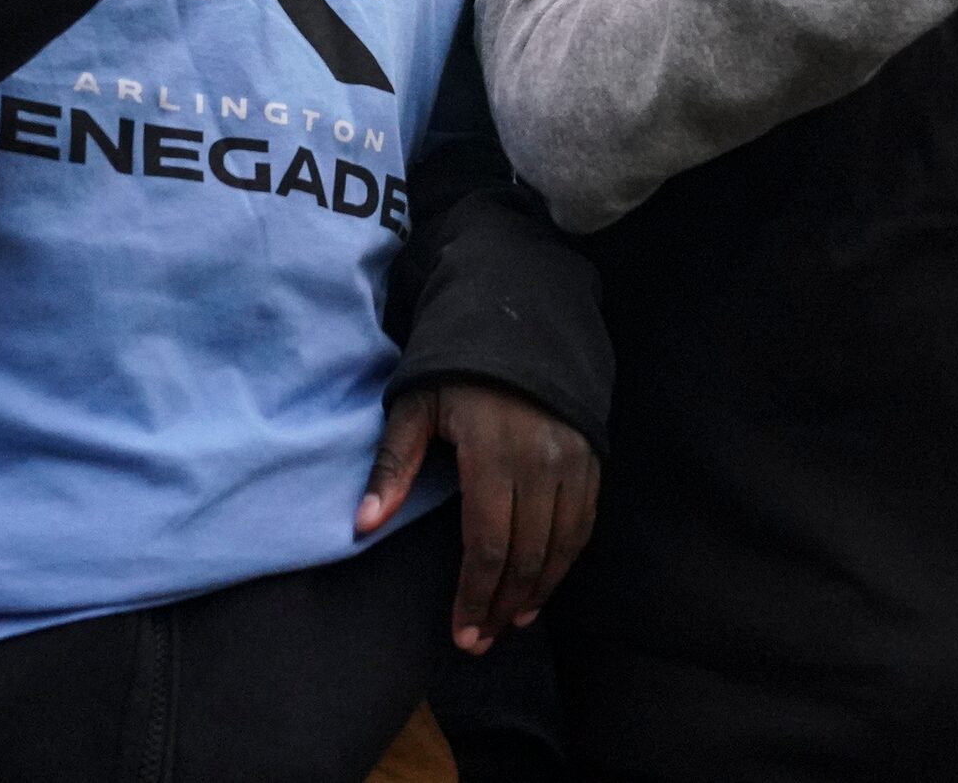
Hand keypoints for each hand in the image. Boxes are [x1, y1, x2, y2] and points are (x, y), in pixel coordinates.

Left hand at [358, 382, 598, 654]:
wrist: (519, 317)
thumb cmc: (455, 368)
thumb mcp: (414, 405)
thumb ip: (392, 466)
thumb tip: (363, 525)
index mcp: (493, 451)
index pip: (487, 544)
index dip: (474, 595)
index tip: (461, 632)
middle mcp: (541, 461)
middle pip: (525, 555)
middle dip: (500, 606)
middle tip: (479, 640)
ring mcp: (574, 461)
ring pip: (560, 547)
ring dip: (535, 593)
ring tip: (508, 623)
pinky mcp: (593, 458)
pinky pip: (583, 525)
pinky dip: (564, 563)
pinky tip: (542, 587)